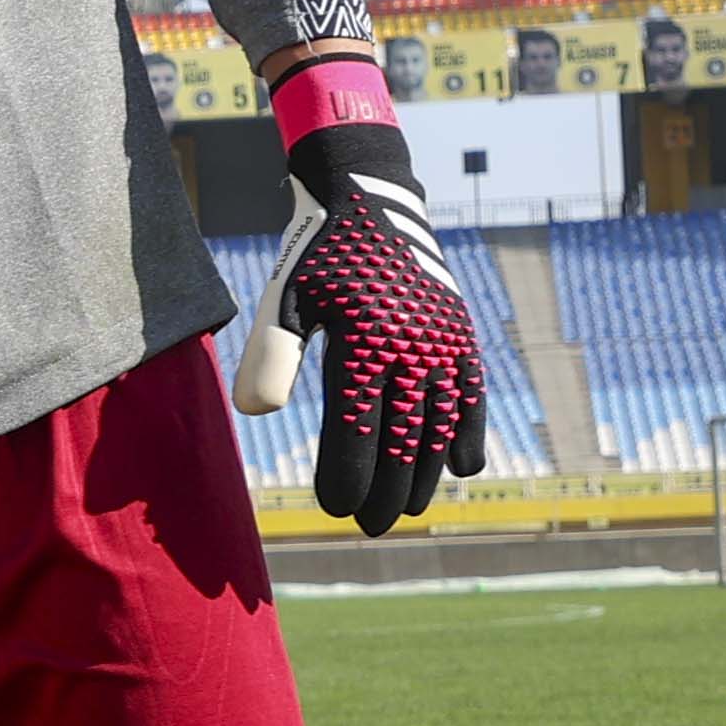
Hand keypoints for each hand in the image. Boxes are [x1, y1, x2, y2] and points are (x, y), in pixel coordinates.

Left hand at [274, 124, 492, 535]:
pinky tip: (464, 469)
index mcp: (366, 341)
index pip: (357, 428)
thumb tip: (255, 413)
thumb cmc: (317, 255)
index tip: (335, 510)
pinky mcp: (459, 334)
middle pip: (404, 436)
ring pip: (440, 423)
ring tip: (407, 509)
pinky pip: (469, 392)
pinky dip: (468, 430)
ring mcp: (443, 341)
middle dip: (387, 489)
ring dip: (425, 471)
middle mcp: (413, 345)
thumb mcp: (287, 298)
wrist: (370, 198)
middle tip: (368, 527)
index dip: (348, 474)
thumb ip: (272, 355)